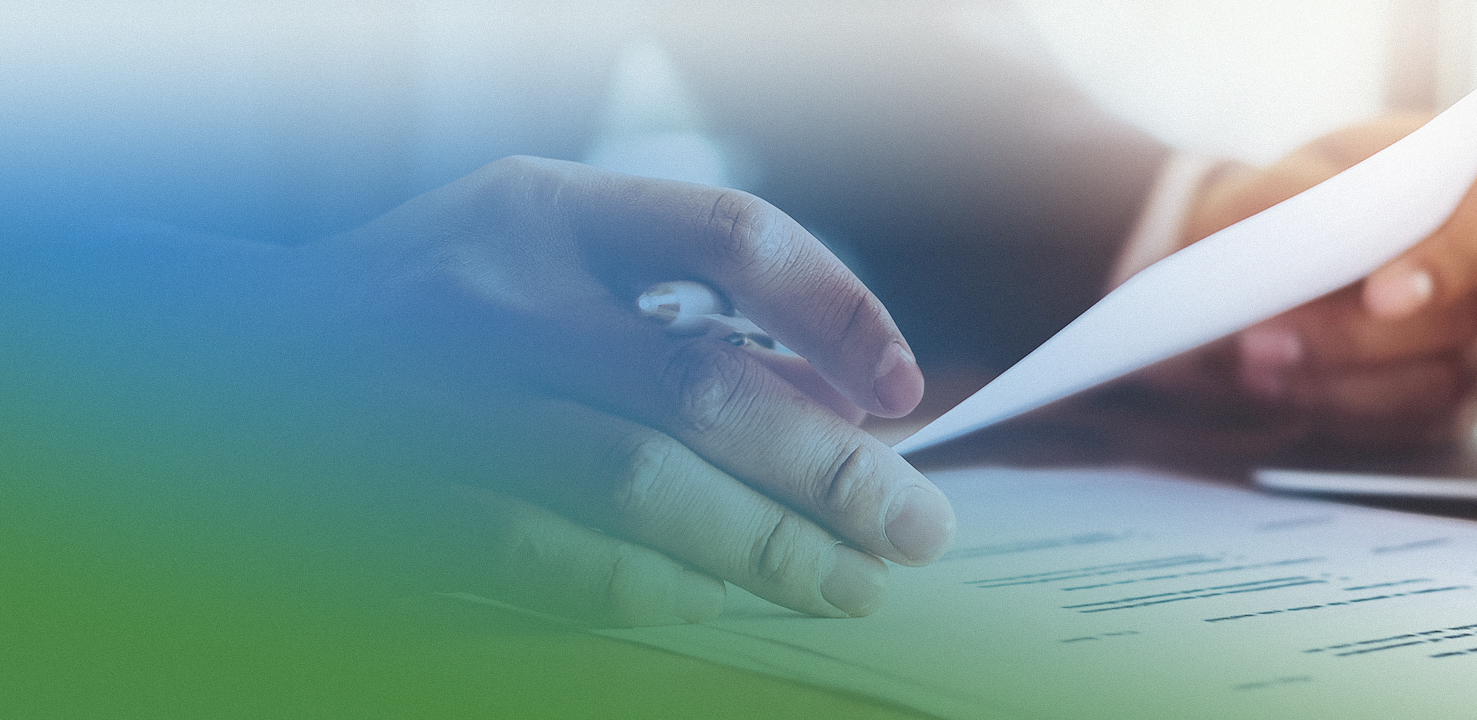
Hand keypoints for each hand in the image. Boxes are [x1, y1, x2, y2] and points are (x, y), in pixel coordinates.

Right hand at [256, 157, 955, 624]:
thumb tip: (838, 411)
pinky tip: (719, 607)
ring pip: (637, 487)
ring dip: (765, 548)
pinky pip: (553, 567)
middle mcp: (485, 295)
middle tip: (914, 529)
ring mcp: (428, 408)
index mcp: (540, 211)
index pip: (729, 235)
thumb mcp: (539, 264)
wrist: (215, 373)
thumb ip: (672, 317)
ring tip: (849, 584)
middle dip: (832, 468)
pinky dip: (656, 593)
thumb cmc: (428, 316)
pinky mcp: (390, 512)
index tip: (903, 394)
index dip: (840, 313)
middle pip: (703, 383)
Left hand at [937, 116, 1476, 471]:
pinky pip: (1411, 420)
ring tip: (1252, 361)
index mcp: (1447, 179)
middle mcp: (1476, 256)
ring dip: (1337, 377)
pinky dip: (1337, 408)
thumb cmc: (1233, 216)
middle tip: (1268, 343)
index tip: (1378, 286)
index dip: (1449, 253)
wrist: (1209, 252)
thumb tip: (1304, 254)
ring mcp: (1466, 328)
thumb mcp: (1242, 200)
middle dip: (1358, 336)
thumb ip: (1279, 215)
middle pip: (1467, 313)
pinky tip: (1268, 381)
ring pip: (1438, 376)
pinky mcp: (1431, 390)